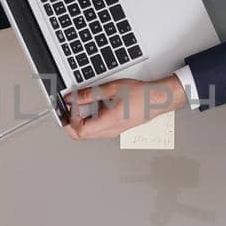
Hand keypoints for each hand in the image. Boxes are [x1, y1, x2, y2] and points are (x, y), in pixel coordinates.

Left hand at [64, 75, 186, 139]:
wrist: (157, 99)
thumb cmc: (140, 95)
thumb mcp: (110, 89)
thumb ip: (87, 95)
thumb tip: (71, 99)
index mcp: (109, 122)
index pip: (79, 131)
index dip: (70, 119)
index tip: (68, 107)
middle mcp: (110, 131)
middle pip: (81, 136)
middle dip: (71, 122)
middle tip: (68, 108)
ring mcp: (112, 132)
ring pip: (88, 133)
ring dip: (80, 121)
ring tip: (80, 104)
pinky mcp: (114, 129)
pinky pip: (96, 129)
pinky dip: (89, 120)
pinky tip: (91, 107)